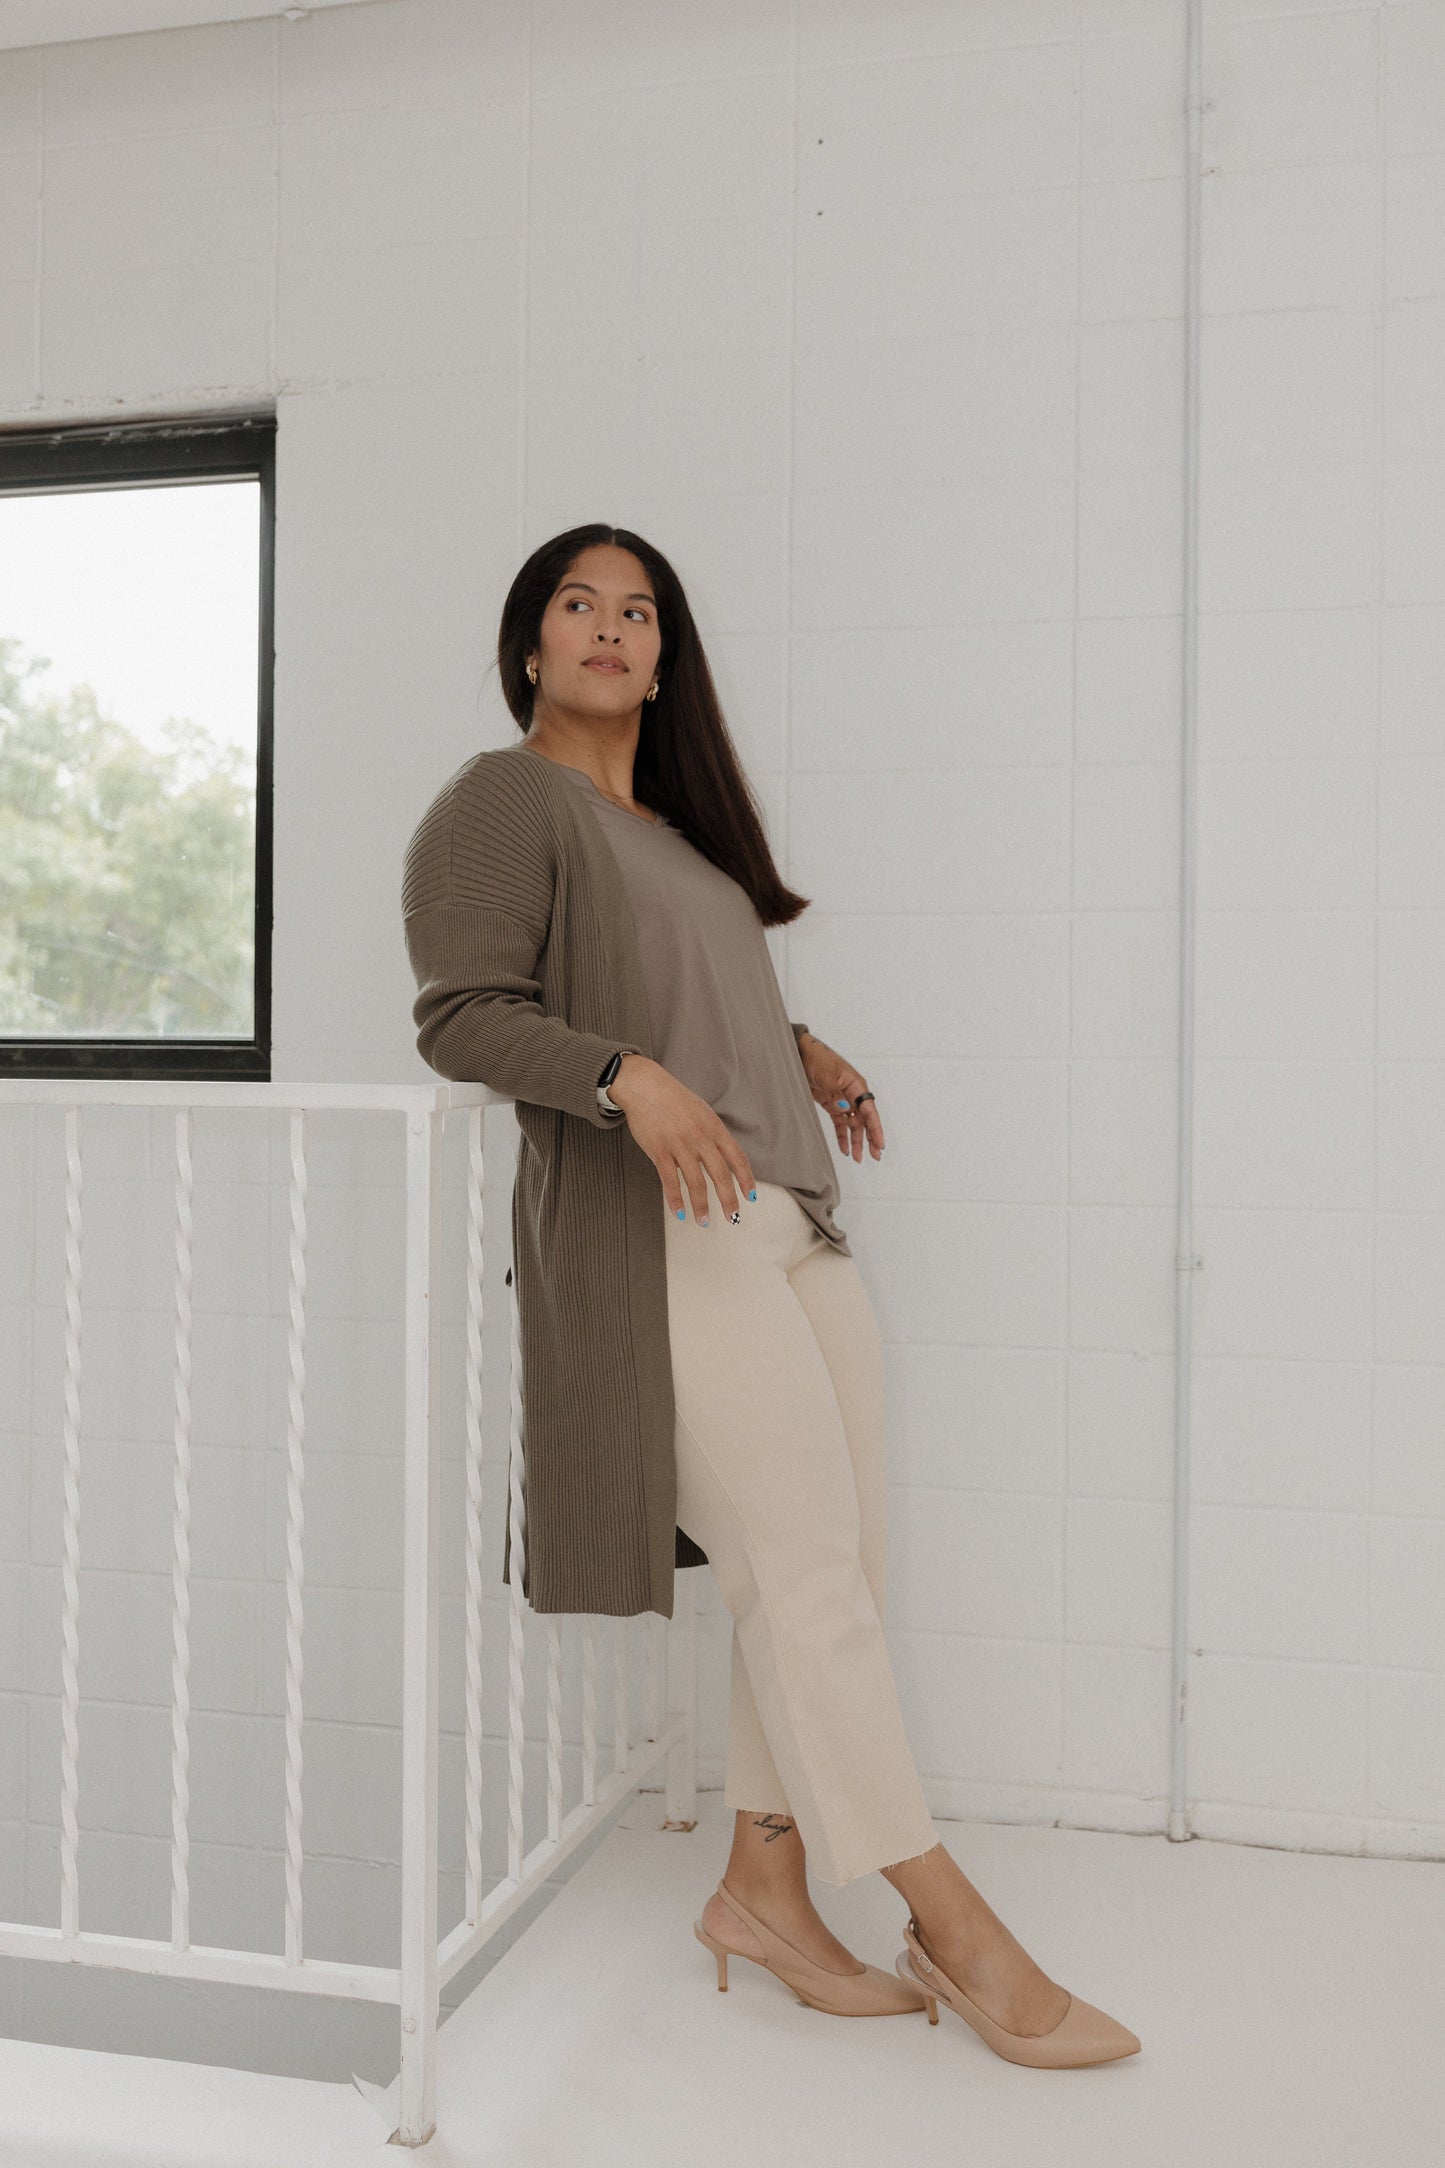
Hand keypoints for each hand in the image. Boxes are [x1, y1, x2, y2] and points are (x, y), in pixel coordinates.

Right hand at [606, 1054, 756, 1223]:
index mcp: (714, 1128)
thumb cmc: (674, 1099)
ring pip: (695, 1182)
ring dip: (701, 1206)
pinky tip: (680, 1212)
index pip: (737, 1158)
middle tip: (733, 1219)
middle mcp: (700, 1137)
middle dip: (728, 1200)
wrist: (645, 1086)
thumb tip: (722, 1157)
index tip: (750, 1197)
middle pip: (720, 1174)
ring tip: (703, 1222)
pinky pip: (669, 1180)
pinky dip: (675, 1199)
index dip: (746, 1179)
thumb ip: (713, 1135)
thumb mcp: (702, 1112)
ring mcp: (679, 1144)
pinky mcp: (659, 1150)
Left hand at [797, 1031, 884, 1163]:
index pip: (869, 1110)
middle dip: (870, 1138)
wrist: (801, 1054)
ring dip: (856, 1141)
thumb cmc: (818, 1058)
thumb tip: (845, 1109)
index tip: (879, 1143)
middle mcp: (853, 1095)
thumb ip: (836, 1094)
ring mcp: (843, 1100)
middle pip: (865, 1120)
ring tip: (857, 1158)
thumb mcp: (827, 1075)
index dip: (875, 1128)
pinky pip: (840, 1123)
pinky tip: (844, 1148)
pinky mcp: (832, 1104)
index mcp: (856, 1085)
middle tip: (874, 1156)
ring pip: (854, 1125)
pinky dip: (842, 1136)